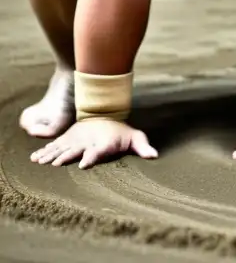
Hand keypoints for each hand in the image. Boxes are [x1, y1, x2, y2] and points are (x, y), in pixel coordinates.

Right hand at [30, 118, 157, 168]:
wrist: (106, 115)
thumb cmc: (121, 133)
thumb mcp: (134, 138)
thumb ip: (143, 147)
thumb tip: (155, 156)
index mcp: (103, 144)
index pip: (98, 152)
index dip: (91, 158)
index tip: (84, 164)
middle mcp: (87, 142)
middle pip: (76, 150)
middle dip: (66, 157)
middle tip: (56, 164)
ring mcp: (75, 141)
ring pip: (62, 148)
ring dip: (51, 155)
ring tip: (40, 162)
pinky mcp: (67, 140)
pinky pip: (53, 146)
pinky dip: (43, 152)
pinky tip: (34, 159)